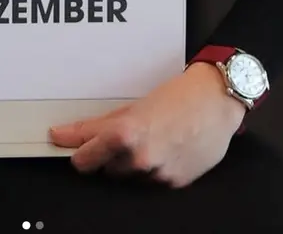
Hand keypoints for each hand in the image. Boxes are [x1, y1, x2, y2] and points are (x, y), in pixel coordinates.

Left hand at [49, 64, 245, 188]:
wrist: (217, 102)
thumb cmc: (178, 97)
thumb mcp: (134, 106)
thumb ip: (99, 125)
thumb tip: (65, 135)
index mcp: (124, 135)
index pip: (84, 159)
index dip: (78, 154)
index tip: (70, 148)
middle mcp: (139, 159)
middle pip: (107, 169)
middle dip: (110, 155)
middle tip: (129, 135)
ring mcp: (157, 175)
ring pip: (130, 176)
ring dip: (134, 163)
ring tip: (154, 138)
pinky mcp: (174, 184)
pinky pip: (153, 181)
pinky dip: (155, 168)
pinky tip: (168, 149)